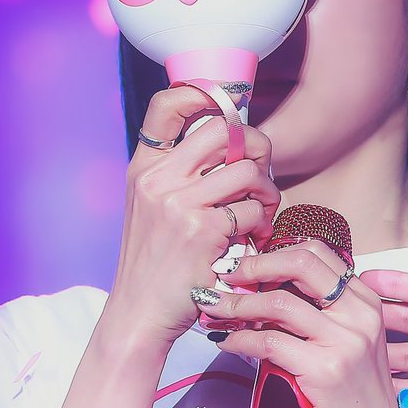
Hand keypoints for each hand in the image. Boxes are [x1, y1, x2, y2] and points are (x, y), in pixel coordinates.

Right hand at [102, 86, 279, 357]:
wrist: (139, 314)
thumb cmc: (156, 263)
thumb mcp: (152, 209)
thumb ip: (181, 174)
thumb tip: (233, 142)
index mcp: (144, 167)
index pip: (166, 105)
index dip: (202, 94)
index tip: (227, 108)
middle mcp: (157, 179)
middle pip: (224, 129)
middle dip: (256, 146)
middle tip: (262, 173)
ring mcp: (178, 203)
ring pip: (246, 171)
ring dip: (267, 191)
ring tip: (263, 211)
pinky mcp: (201, 231)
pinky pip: (250, 211)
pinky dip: (260, 226)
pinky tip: (254, 240)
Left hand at [193, 242, 400, 407]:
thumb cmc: (356, 397)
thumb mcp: (350, 344)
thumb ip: (321, 315)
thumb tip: (265, 291)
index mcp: (364, 302)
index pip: (316, 253)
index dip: (274, 252)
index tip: (246, 264)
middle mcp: (358, 314)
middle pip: (299, 264)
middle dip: (254, 265)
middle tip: (225, 276)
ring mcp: (344, 341)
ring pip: (278, 302)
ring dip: (237, 303)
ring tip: (214, 309)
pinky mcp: (325, 370)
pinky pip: (269, 342)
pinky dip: (239, 338)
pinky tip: (226, 342)